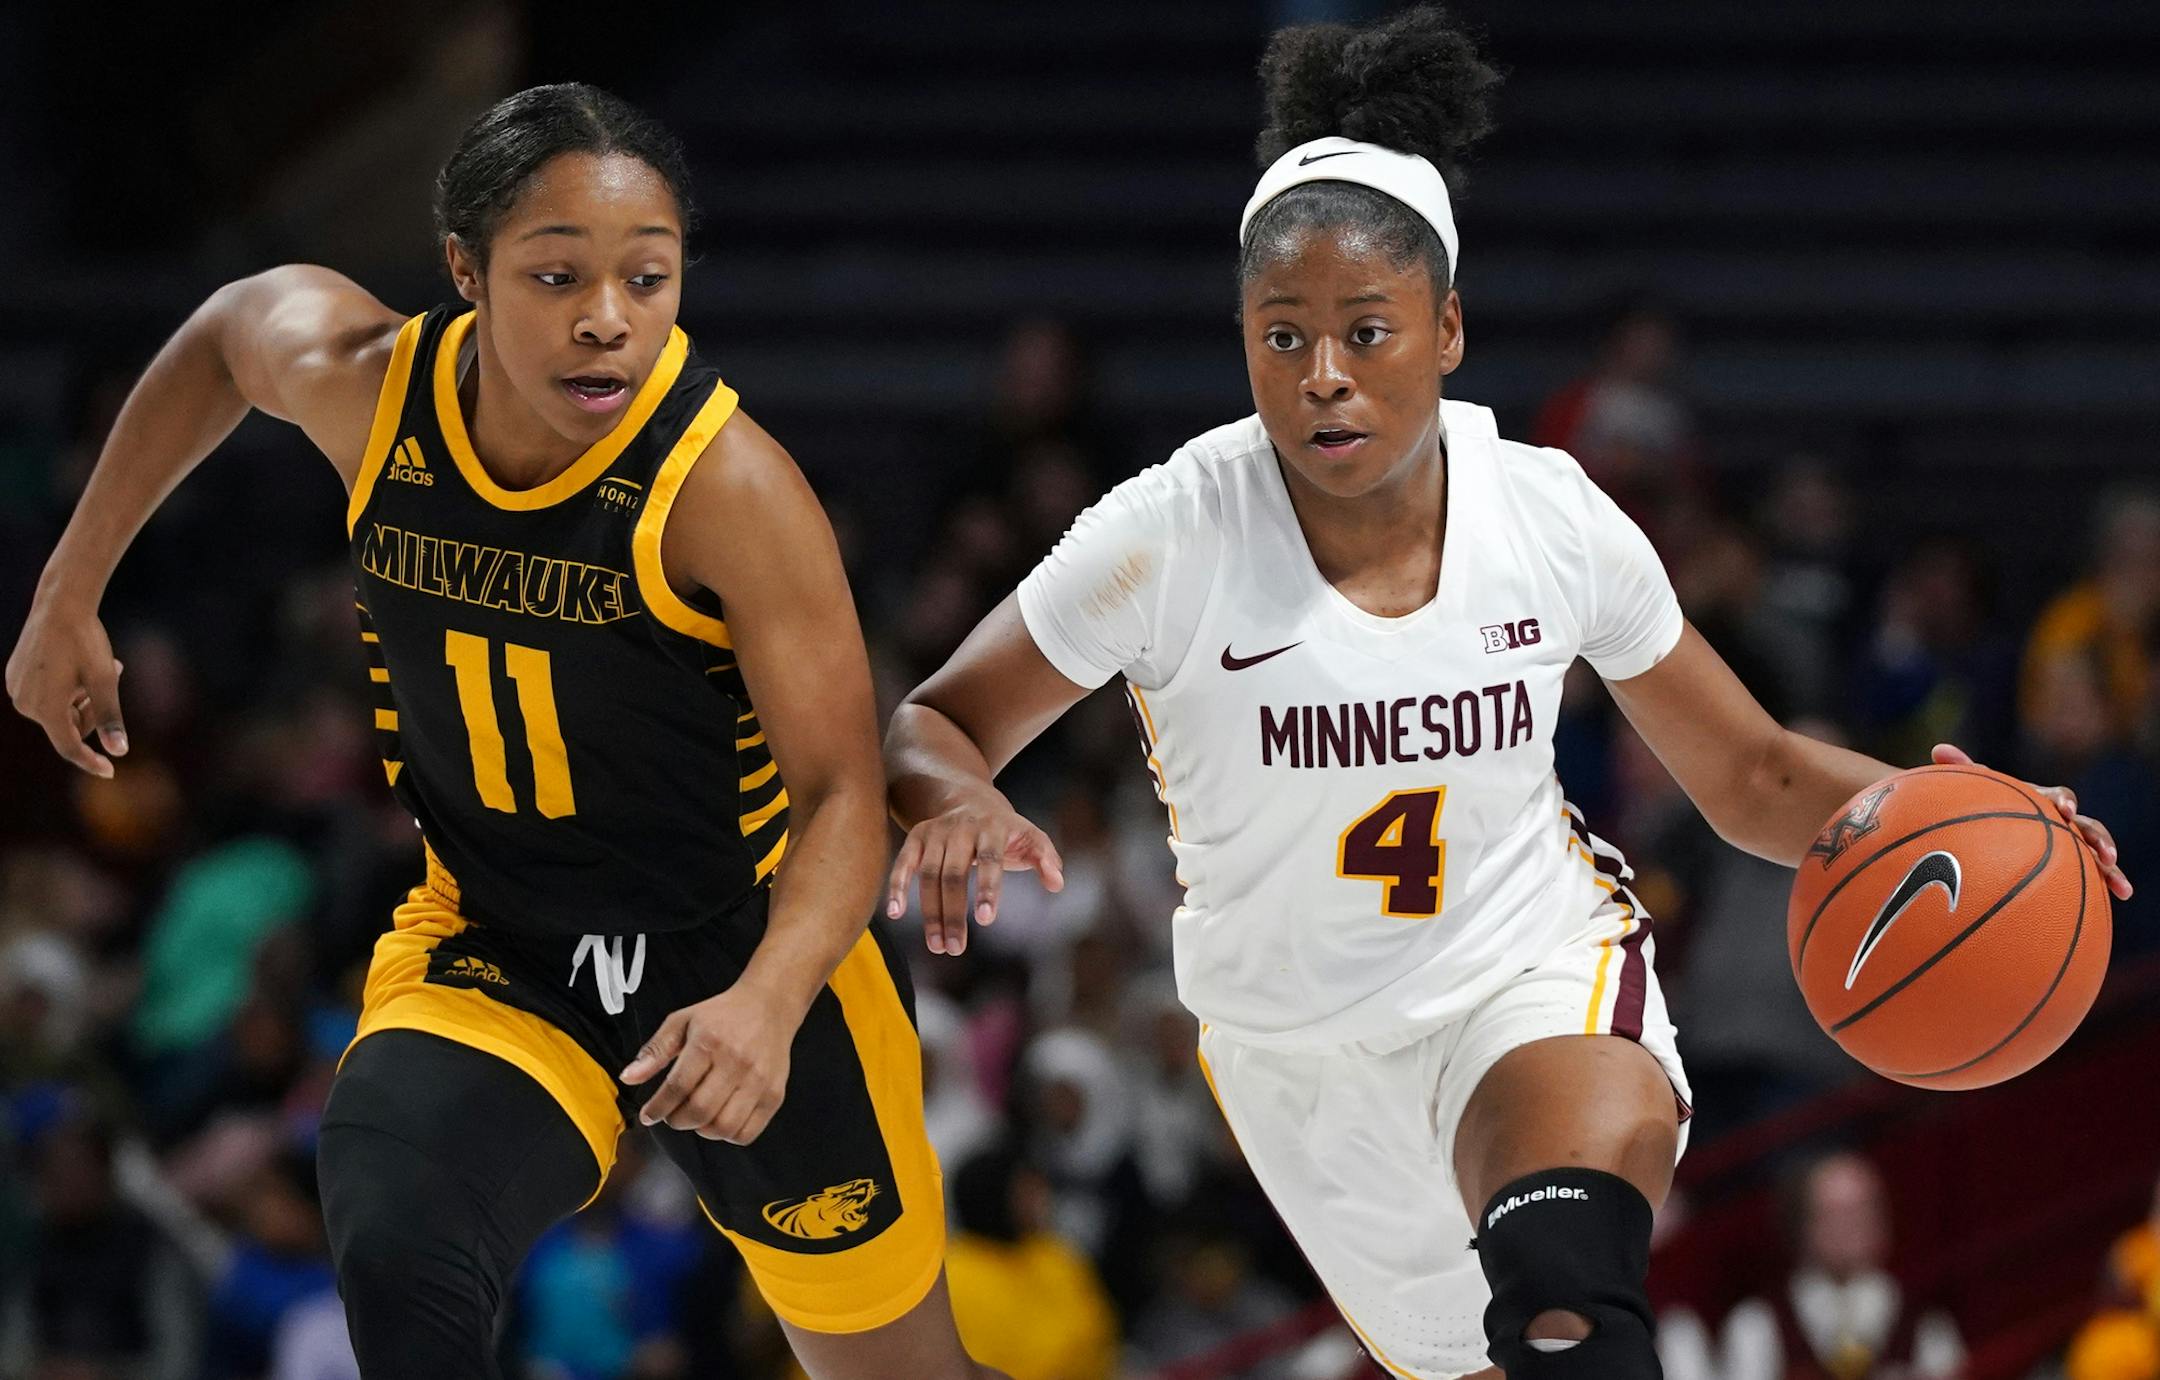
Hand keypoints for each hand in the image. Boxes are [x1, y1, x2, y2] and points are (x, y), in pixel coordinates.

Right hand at [6, 593, 126, 777]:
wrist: (60, 605)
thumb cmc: (85, 641)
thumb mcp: (104, 680)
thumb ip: (110, 718)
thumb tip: (120, 752)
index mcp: (44, 707)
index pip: (68, 746)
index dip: (90, 760)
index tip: (109, 772)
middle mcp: (24, 703)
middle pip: (69, 726)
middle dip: (94, 710)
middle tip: (113, 676)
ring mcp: (16, 690)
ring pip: (60, 711)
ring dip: (83, 697)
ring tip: (101, 665)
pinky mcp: (15, 678)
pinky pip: (48, 696)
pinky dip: (67, 688)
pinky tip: (76, 663)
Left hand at [620, 985, 795, 1142]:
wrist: (769, 1006)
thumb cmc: (722, 1015)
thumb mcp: (682, 1021)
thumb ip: (654, 1051)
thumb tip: (629, 1077)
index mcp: (709, 1042)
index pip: (677, 1087)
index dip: (658, 1107)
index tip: (649, 1115)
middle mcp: (736, 1062)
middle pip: (699, 1110)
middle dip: (677, 1121)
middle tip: (672, 1116)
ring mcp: (759, 1080)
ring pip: (723, 1126)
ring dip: (702, 1130)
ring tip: (697, 1117)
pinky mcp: (775, 1094)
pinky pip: (747, 1132)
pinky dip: (728, 1135)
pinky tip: (720, 1120)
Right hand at [885, 792, 1063, 955]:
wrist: (967, 797)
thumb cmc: (1004, 829)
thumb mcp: (1030, 836)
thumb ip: (1045, 858)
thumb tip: (1057, 883)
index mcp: (993, 828)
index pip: (990, 860)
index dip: (988, 889)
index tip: (986, 920)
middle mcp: (961, 829)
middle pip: (954, 875)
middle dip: (953, 913)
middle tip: (955, 949)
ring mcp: (936, 833)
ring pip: (928, 875)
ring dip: (930, 912)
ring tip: (937, 946)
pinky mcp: (916, 837)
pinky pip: (904, 863)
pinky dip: (897, 886)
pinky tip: (896, 913)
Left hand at [1933, 743, 2132, 900]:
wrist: (1988, 822)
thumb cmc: (1982, 803)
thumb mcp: (1972, 788)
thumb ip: (1962, 770)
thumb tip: (1939, 749)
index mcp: (2041, 799)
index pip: (2059, 796)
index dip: (2064, 801)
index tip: (2064, 809)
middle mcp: (2061, 819)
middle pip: (2087, 825)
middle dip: (2098, 838)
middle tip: (2104, 853)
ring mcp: (2068, 842)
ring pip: (2096, 852)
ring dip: (2112, 866)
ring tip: (2122, 886)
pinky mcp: (2071, 863)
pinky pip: (2091, 874)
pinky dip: (2106, 883)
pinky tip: (2121, 898)